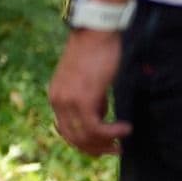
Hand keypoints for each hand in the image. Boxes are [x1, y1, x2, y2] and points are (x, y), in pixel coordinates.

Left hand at [48, 28, 131, 156]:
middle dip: (95, 149)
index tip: (102, 146)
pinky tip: (125, 129)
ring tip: (121, 143)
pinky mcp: (83, 99)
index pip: (65, 131)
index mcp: (56, 96)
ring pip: (84, 136)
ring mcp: (68, 101)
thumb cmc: (96, 50)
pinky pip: (95, 128)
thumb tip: (101, 114)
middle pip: (73, 138)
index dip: (84, 143)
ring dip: (105, 144)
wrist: (96, 31)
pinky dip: (111, 133)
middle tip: (114, 150)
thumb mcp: (88, 80)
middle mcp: (57, 100)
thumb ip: (91, 98)